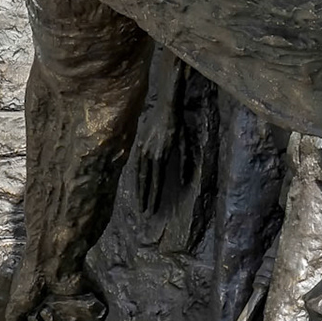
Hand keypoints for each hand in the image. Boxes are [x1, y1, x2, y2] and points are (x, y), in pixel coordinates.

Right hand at [131, 65, 188, 213]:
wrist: (164, 108)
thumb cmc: (178, 126)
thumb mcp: (186, 143)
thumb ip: (185, 162)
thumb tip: (184, 181)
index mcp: (161, 156)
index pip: (157, 181)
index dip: (154, 197)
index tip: (153, 209)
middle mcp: (150, 155)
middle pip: (146, 181)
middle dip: (145, 198)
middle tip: (144, 212)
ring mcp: (142, 150)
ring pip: (138, 174)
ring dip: (139, 189)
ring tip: (139, 202)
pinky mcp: (138, 144)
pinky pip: (135, 164)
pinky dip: (135, 175)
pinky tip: (135, 183)